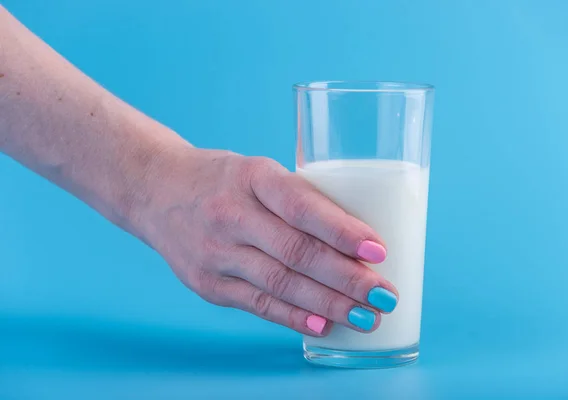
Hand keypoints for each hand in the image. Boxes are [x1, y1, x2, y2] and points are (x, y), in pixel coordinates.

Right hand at [134, 147, 398, 335]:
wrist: (155, 190)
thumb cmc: (223, 179)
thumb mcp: (258, 171)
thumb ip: (298, 201)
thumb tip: (356, 245)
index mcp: (251, 176)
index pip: (301, 205)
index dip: (342, 231)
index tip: (379, 251)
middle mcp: (229, 214)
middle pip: (296, 252)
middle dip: (347, 278)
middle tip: (385, 296)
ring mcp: (214, 252)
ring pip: (280, 284)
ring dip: (329, 304)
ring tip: (366, 317)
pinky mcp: (206, 284)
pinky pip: (257, 304)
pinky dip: (293, 317)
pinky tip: (323, 325)